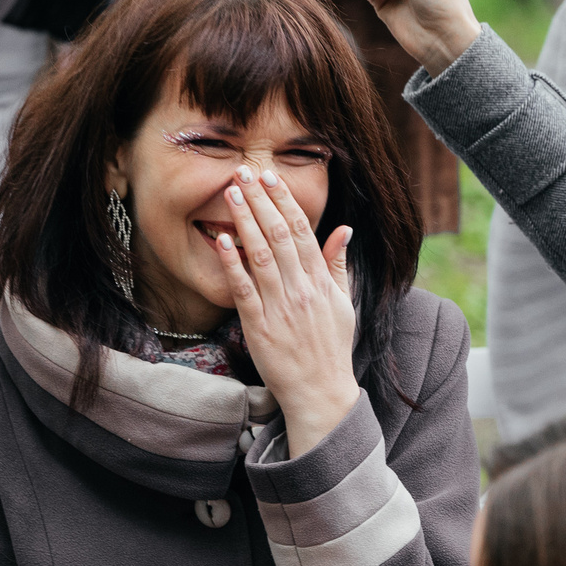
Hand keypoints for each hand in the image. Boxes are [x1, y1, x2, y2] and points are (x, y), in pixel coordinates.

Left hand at [216, 163, 359, 457]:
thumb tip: (343, 230)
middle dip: (260, 200)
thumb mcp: (344, 304)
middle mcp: (302, 290)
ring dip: (244, 221)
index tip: (269, 177)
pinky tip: (221, 240)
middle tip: (242, 172)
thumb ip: (339, 266)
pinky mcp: (260, 327)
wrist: (321, 393)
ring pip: (261, 255)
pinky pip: (244, 290)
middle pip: (279, 235)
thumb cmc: (331, 349)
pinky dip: (233, 264)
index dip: (284, 201)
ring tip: (230, 193)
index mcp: (322, 282)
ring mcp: (280, 308)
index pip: (302, 231)